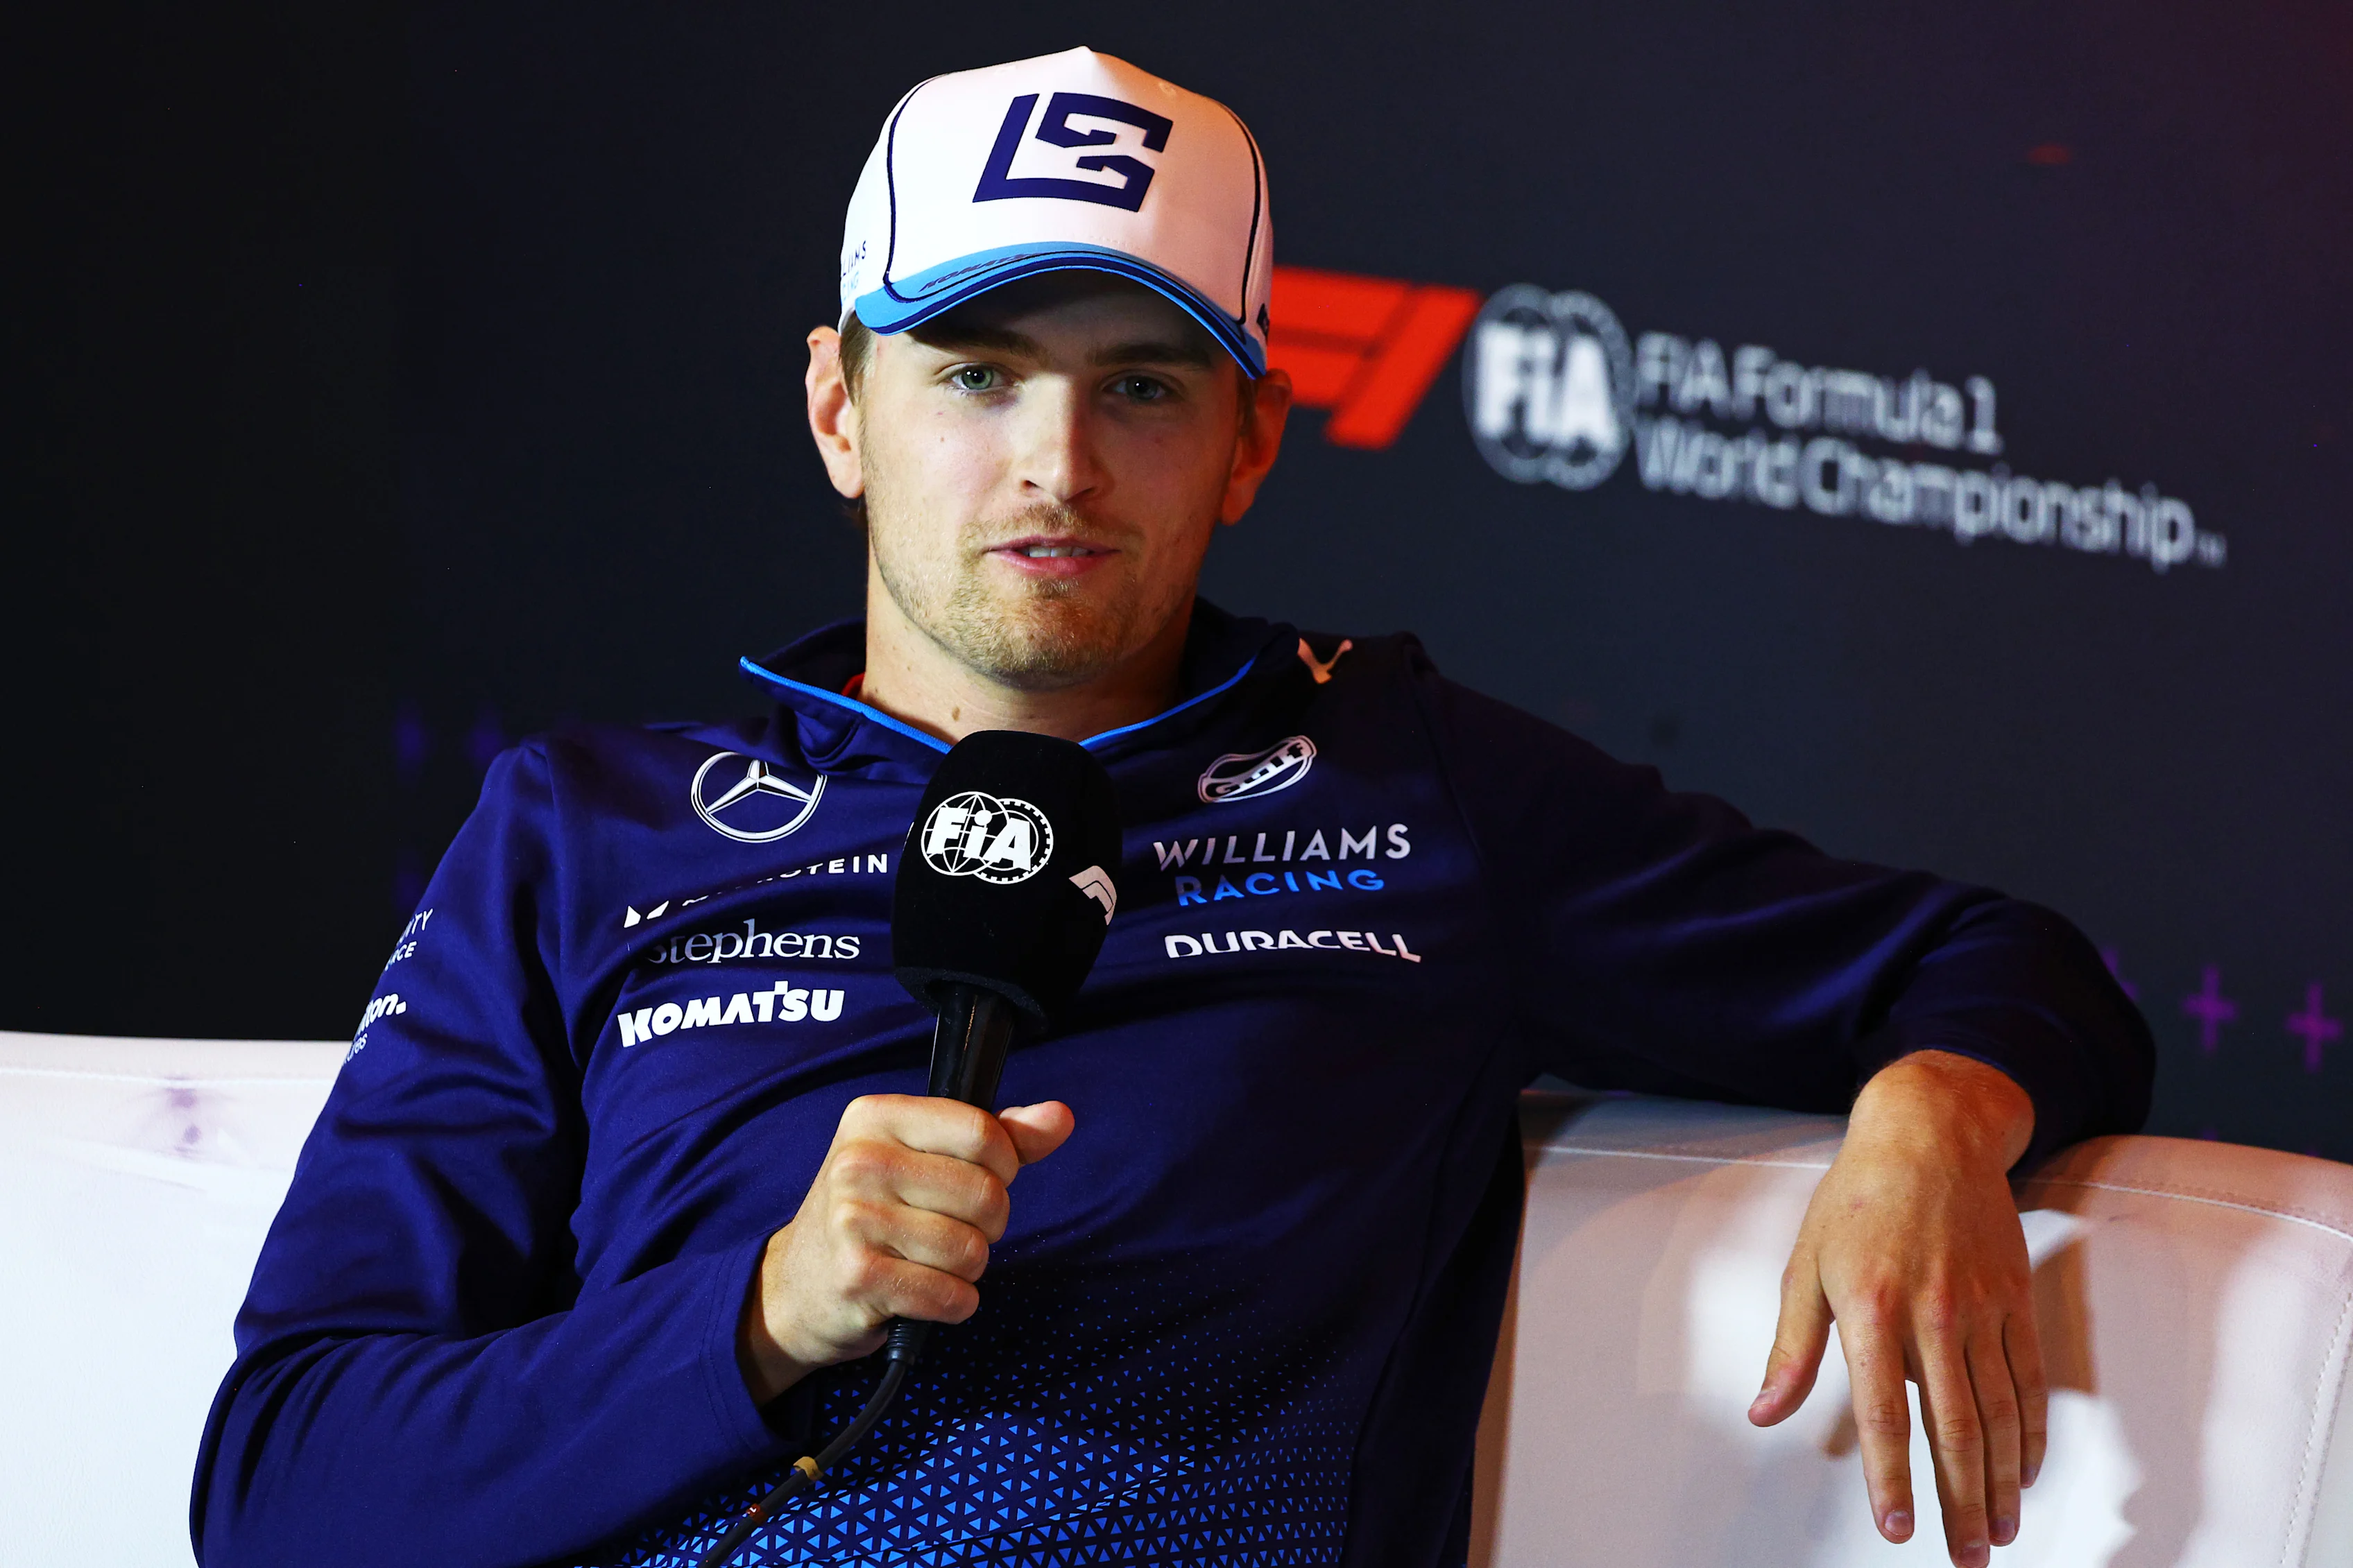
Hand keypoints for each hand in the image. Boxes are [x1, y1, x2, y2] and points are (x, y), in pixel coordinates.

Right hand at [736, 1093, 1074, 1403]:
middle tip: (950, 1229)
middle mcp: (859, 1161)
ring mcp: (853, 1220)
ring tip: (930, 1262)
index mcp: (876, 1116)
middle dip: (988, 1224)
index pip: (983, 1132)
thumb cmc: (873, 1212)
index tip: (981, 1179)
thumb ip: (997, 1136)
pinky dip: (953, 1304)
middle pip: (987, 1194)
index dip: (1002, 1166)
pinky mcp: (857, 1277)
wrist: (795, 1286)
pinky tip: (923, 1293)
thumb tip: (1059, 1118)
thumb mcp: (923, 1157)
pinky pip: (951, 1296)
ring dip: (968, 1268)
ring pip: (973, 1250)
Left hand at [1747, 1051, 2042, 1567]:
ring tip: (1998, 1530)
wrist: (1929, 1134)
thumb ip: (1791, 1348)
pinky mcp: (2016, 1298)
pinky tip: (2026, 1470)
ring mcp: (1983, 1307)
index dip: (1891, 1479)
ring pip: (1999, 1413)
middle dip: (1961, 1502)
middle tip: (1964, 1555)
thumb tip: (1764, 1412)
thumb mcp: (1805, 1265)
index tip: (1898, 1529)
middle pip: (1954, 1428)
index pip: (1885, 1415)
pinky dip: (2032, 1432)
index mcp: (1871, 1307)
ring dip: (2001, 1481)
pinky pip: (2030, 1380)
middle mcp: (1933, 1313)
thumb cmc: (1857, 1200)